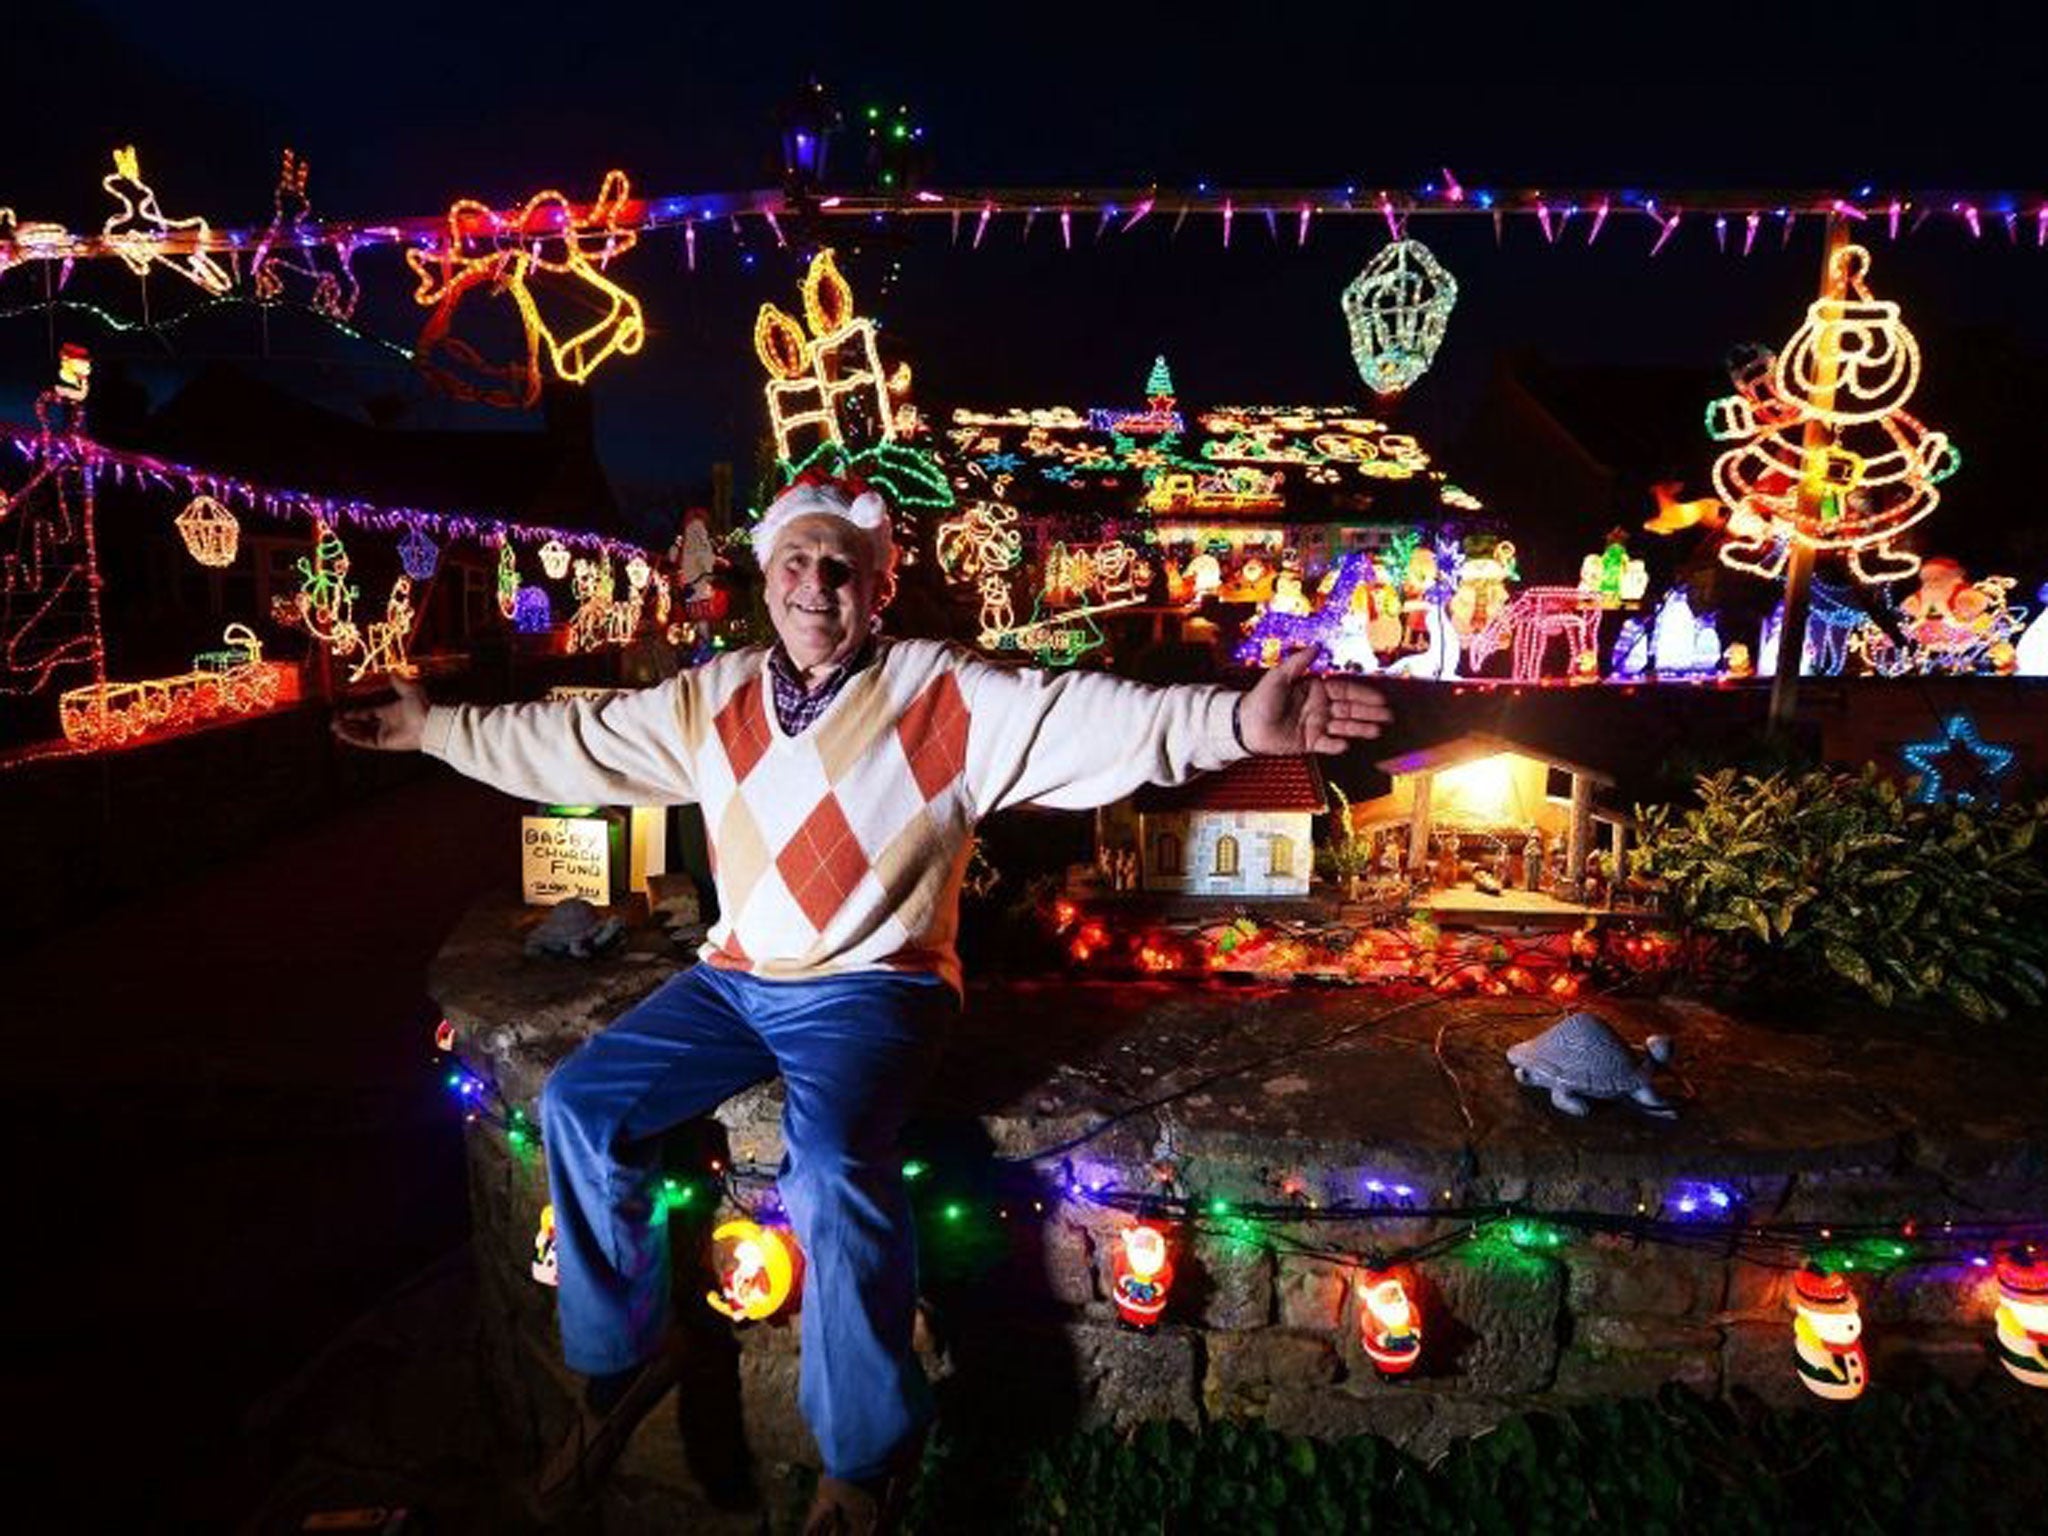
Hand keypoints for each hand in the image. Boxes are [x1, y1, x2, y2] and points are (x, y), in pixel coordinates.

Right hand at [331, 676, 429, 751]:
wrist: (430, 725)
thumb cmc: (423, 707)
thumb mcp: (410, 691)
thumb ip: (399, 682)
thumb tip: (393, 671)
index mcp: (391, 712)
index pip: (368, 713)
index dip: (356, 714)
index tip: (343, 712)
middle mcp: (386, 724)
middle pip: (362, 725)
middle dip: (348, 724)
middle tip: (334, 722)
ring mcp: (385, 734)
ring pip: (361, 733)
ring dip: (348, 731)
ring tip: (334, 727)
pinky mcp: (384, 743)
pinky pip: (365, 741)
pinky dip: (354, 738)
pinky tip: (343, 733)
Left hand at [1238, 646, 1390, 755]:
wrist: (1244, 726)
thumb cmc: (1260, 698)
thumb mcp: (1279, 676)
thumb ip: (1298, 662)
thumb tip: (1316, 646)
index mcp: (1315, 689)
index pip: (1345, 690)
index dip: (1364, 694)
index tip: (1381, 698)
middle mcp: (1320, 707)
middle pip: (1350, 709)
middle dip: (1370, 712)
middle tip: (1388, 716)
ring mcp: (1316, 726)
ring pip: (1343, 726)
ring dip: (1360, 728)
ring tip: (1377, 730)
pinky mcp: (1309, 743)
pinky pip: (1327, 744)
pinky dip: (1337, 745)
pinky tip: (1346, 744)